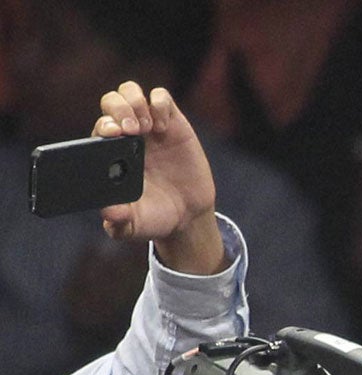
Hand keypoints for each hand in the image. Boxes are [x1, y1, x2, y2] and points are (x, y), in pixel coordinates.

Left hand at [93, 82, 225, 275]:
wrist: (189, 216)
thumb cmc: (156, 217)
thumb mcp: (136, 224)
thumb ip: (120, 221)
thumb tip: (108, 213)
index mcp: (111, 153)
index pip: (101, 127)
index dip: (105, 126)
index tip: (114, 135)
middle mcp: (127, 134)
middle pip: (112, 102)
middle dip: (119, 109)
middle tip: (133, 130)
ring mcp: (149, 127)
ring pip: (131, 92)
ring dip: (135, 102)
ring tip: (148, 127)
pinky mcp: (173, 123)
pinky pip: (161, 97)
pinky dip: (160, 103)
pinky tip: (164, 126)